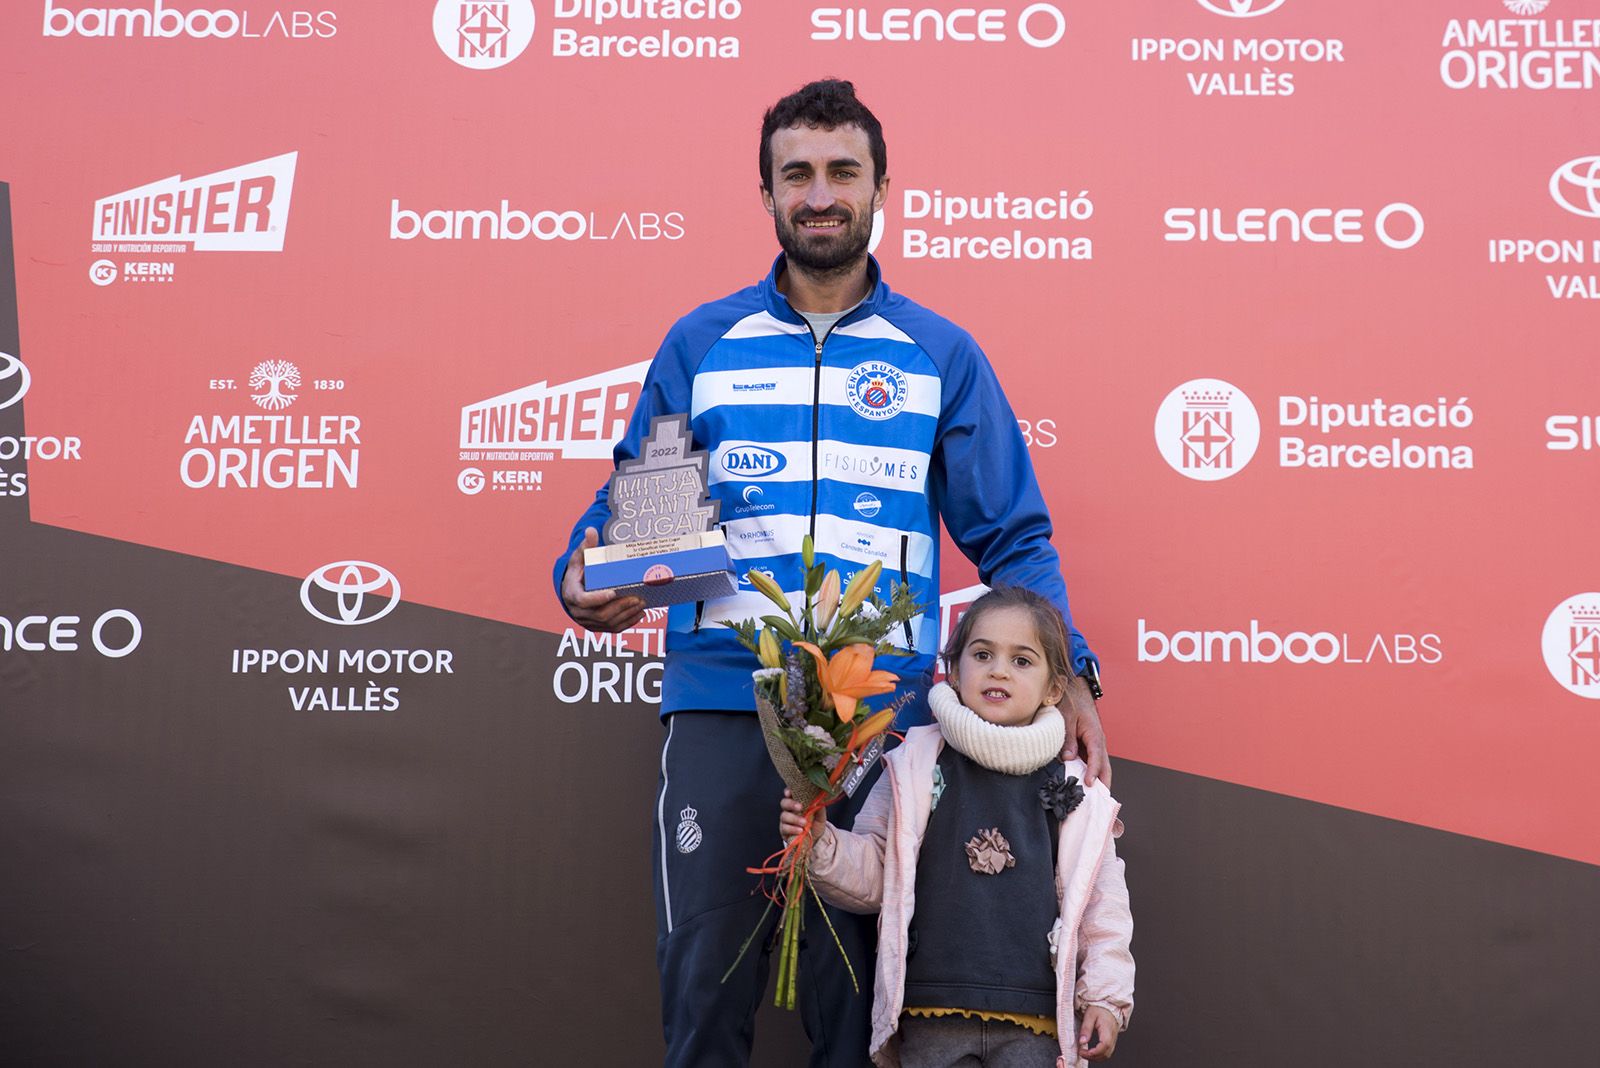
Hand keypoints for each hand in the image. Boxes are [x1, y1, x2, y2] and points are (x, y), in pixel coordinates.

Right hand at [560, 527, 645, 632]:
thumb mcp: (579, 558)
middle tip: (637, 598)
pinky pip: (613, 629)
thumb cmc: (578, 572)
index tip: (613, 592)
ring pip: (608, 623)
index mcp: (572, 594)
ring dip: (627, 615)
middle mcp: (578, 612)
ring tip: (642, 603)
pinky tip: (640, 613)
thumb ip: (586, 546)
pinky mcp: (597, 627)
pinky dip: (627, 622)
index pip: (583, 600)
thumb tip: (591, 530)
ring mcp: (588, 621)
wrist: (571, 590)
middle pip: (600, 614)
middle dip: (620, 607)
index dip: (598, 598)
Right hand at [778, 789, 824, 845]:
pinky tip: (800, 830)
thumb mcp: (820, 815)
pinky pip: (784, 828)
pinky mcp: (784, 830)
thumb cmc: (816, 823)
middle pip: (784, 803)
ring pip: (784, 816)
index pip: (789, 793)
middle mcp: (789, 810)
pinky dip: (792, 829)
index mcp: (797, 802)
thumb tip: (819, 800)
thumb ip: (819, 808)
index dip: (788, 791)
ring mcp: (785, 820)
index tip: (790, 793)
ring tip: (804, 823)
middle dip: (791, 804)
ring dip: (794, 818)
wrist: (816, 839)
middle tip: (800, 807)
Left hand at [1059, 673, 1110, 787]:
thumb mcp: (1067, 719)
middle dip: (1104, 783)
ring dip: (1098, 780)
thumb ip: (1068, 739)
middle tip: (1100, 801)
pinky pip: (1092, 762)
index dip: (1094, 772)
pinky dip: (1091, 773)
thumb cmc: (1072, 702)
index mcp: (1094, 734)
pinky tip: (1084, 783)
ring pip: (1100, 766)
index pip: (1097, 757)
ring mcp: (1094, 744)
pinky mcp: (1089, 745)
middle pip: (1105, 766)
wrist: (1076, 690)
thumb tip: (1068, 759)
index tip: (1090, 784)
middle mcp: (1098, 741)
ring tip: (1093, 798)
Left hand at [1078, 1005, 1117, 1060]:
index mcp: (1107, 1030)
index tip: (1082, 1051)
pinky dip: (1099, 1055)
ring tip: (1085, 1053)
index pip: (1104, 1046)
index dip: (1093, 1052)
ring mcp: (1113, 1039)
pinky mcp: (1111, 1040)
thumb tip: (1082, 1042)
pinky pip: (1107, 1052)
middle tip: (1081, 1053)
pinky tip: (1091, 1052)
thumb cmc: (1100, 1008)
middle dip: (1093, 1057)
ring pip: (1107, 1055)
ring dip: (1096, 1057)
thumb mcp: (1090, 1015)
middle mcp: (1112, 1036)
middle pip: (1106, 1053)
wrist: (1108, 1005)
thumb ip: (1086, 1029)